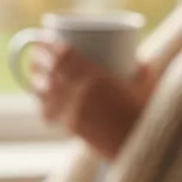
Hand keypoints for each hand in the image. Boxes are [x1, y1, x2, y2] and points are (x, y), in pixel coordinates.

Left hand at [31, 41, 156, 159]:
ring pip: (45, 91)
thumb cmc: (146, 114)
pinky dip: (43, 106)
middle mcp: (81, 92)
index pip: (65, 55)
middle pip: (51, 70)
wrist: (140, 146)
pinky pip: (50, 114)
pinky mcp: (72, 127)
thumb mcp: (147, 86)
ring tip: (34, 73)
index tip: (46, 36)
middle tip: (37, 51)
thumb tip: (140, 60)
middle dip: (39, 58)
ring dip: (36, 79)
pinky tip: (40, 100)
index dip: (51, 44)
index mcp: (97, 77)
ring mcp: (74, 111)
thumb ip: (142, 69)